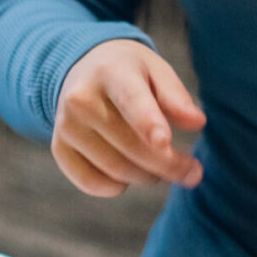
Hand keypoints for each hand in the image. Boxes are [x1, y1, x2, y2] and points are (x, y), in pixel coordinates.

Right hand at [51, 42, 205, 195]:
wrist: (81, 70)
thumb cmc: (130, 73)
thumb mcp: (156, 70)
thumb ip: (176, 96)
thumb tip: (197, 123)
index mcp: (110, 72)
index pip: (131, 101)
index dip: (148, 123)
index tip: (165, 142)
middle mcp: (81, 99)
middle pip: (130, 145)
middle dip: (169, 165)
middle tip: (193, 173)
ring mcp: (65, 125)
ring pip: (116, 169)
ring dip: (147, 176)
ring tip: (161, 167)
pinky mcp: (58, 147)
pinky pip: (90, 182)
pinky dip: (115, 187)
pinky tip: (129, 176)